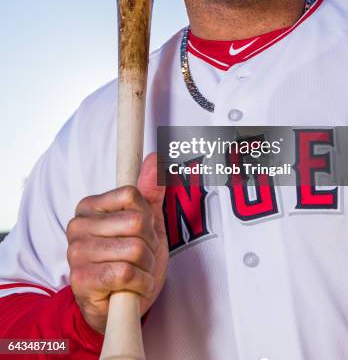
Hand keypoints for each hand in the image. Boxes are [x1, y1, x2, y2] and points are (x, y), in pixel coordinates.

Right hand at [66, 153, 167, 333]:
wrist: (120, 305)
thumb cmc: (132, 260)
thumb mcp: (147, 223)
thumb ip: (150, 191)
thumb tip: (155, 158)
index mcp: (89, 206)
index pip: (131, 194)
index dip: (147, 216)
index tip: (142, 231)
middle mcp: (77, 225)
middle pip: (137, 221)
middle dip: (150, 244)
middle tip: (141, 257)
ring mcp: (76, 252)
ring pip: (135, 248)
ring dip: (147, 266)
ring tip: (137, 272)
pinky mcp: (81, 279)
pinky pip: (127, 273)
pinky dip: (141, 283)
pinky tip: (132, 287)